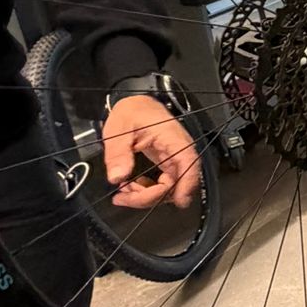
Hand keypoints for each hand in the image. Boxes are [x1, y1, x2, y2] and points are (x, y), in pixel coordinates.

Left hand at [102, 96, 201, 210]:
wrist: (136, 105)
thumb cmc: (134, 111)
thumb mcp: (119, 128)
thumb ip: (118, 153)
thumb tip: (117, 176)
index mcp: (173, 139)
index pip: (189, 164)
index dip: (186, 185)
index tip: (178, 201)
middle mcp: (179, 151)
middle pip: (177, 184)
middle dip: (151, 197)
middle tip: (124, 196)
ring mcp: (174, 159)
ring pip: (170, 188)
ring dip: (147, 196)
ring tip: (124, 191)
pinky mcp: (168, 164)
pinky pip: (164, 185)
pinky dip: (148, 191)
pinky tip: (133, 186)